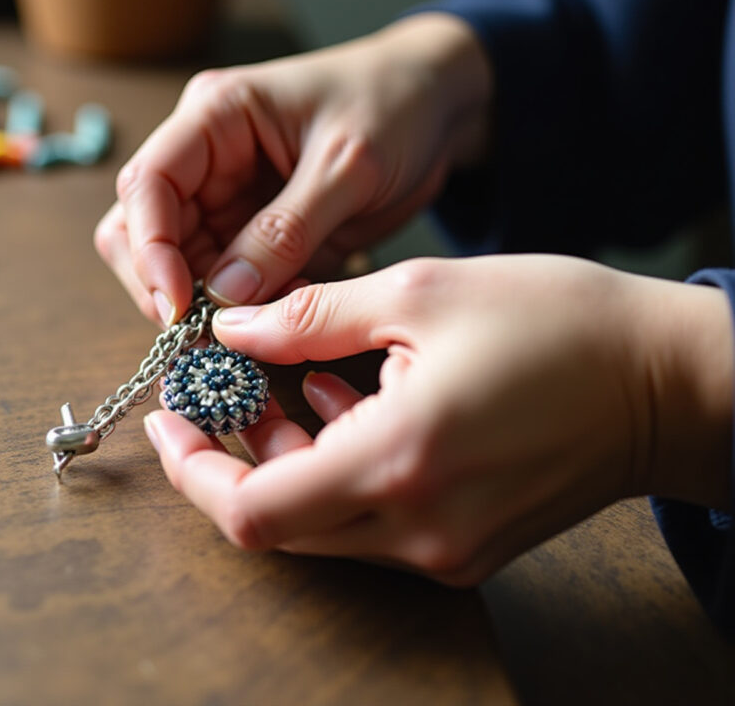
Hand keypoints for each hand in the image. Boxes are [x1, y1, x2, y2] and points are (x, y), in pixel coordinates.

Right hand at [96, 13, 491, 325]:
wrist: (438, 107)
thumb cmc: (394, 106)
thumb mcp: (348, 165)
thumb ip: (285, 231)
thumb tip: (225, 296)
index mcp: (215, 117)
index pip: (147, 184)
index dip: (150, 248)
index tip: (178, 305)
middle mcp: (205, 159)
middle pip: (141, 232)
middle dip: (164, 287)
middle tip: (204, 337)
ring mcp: (224, 200)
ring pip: (177, 267)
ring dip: (205, 308)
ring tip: (256, 330)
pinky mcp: (251, 236)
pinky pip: (225, 285)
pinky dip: (244, 312)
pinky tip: (282, 317)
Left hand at [143, 256, 732, 584]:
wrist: (668, 384)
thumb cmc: (559, 324)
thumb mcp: (422, 293)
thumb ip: (309, 317)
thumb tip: (231, 330)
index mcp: (396, 462)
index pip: (250, 511)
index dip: (193, 469)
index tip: (172, 418)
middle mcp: (416, 528)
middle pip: (277, 523)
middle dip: (238, 456)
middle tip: (231, 391)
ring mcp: (444, 549)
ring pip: (321, 525)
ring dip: (291, 459)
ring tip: (304, 383)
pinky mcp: (464, 549)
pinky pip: (370, 524)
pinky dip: (340, 470)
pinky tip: (354, 404)